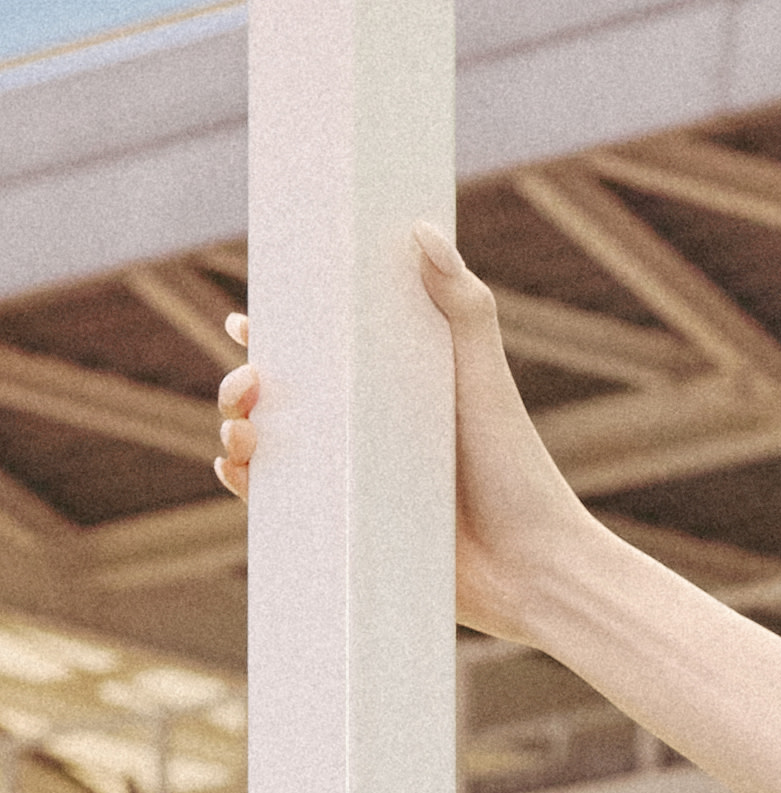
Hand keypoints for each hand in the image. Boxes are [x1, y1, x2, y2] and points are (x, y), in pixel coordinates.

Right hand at [212, 230, 584, 642]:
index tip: (246, 321)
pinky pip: (283, 510)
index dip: (275, 333)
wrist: (531, 566)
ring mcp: (356, 486)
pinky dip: (249, 488)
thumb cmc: (516, 469)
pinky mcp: (352, 535)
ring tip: (244, 429)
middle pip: (281, 399)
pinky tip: (236, 469)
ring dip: (236, 430)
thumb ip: (462, 303)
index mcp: (390, 391)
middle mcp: (367, 436)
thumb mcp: (483, 376)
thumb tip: (422, 226)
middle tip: (253, 381)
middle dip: (244, 382)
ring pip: (271, 451)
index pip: (319, 351)